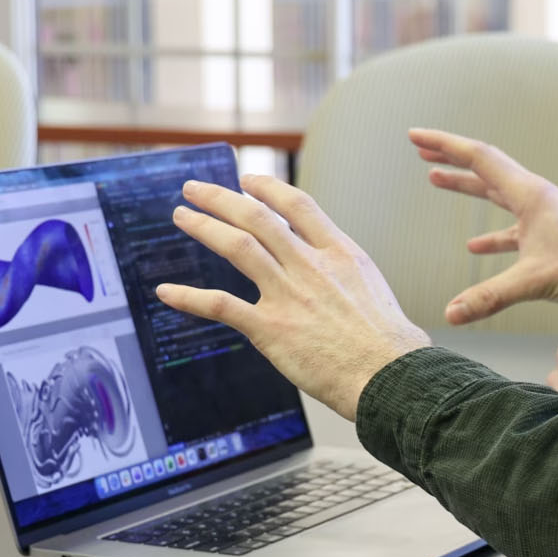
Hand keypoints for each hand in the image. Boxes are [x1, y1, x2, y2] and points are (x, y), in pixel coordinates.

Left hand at [153, 172, 429, 418]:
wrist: (390, 376)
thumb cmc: (389, 342)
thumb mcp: (372, 287)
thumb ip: (342, 271)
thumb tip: (329, 265)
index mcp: (339, 253)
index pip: (297, 206)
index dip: (267, 188)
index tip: (247, 180)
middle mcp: (311, 266)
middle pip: (258, 217)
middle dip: (221, 198)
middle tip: (195, 189)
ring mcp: (288, 295)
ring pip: (237, 247)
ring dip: (204, 227)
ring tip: (182, 216)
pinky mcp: (270, 329)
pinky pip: (221, 306)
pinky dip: (189, 297)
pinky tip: (167, 291)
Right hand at [410, 128, 557, 325]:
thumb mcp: (536, 281)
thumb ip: (491, 296)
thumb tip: (451, 313)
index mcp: (530, 194)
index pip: (478, 157)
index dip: (443, 144)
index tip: (414, 135)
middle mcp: (536, 196)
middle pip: (484, 168)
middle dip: (450, 157)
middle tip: (419, 149)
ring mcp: (544, 214)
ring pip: (496, 194)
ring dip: (467, 186)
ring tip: (436, 180)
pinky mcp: (551, 235)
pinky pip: (512, 227)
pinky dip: (491, 232)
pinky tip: (475, 247)